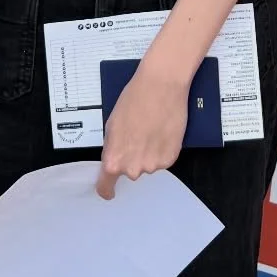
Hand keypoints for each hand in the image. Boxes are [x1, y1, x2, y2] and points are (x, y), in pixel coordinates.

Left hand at [95, 65, 189, 198]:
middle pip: (129, 172)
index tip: (109, 190)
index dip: (106, 188)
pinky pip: (162, 159)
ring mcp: (153, 165)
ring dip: (148, 153)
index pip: (105, 187)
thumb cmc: (133, 99)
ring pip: (147, 164)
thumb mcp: (112, 125)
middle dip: (131, 158)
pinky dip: (162, 149)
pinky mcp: (171, 158)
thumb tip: (117, 158)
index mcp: (114, 160)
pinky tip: (162, 130)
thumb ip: (113, 147)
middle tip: (137, 136)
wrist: (161, 86)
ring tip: (151, 128)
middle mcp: (133, 169)